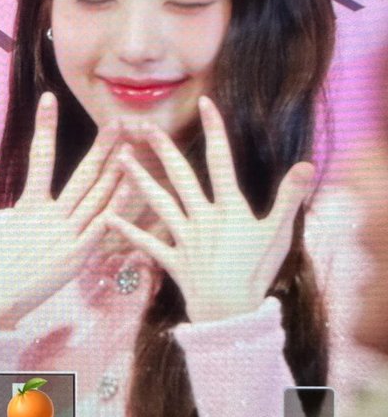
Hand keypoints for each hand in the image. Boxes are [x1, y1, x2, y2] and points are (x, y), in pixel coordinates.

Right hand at [0, 92, 128, 329]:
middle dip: (102, 146)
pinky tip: (133, 189)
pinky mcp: (78, 256)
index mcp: (27, 205)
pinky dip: (119, 207)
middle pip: (83, 175)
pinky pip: (103, 228)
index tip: (50, 99)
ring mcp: (67, 236)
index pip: (38, 156)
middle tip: (117, 122)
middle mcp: (50, 216)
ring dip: (117, 172)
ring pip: (99, 198)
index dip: (45, 126)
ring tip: (131, 148)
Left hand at [104, 96, 313, 322]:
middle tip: (144, 127)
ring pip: (159, 203)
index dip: (215, 130)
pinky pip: (147, 244)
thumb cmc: (258, 272)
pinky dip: (128, 232)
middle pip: (181, 177)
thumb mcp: (278, 233)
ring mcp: (185, 238)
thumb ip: (289, 198)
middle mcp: (202, 217)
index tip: (205, 103)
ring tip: (120, 159)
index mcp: (228, 208)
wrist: (233, 313)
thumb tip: (307, 165)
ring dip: (139, 180)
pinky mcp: (173, 260)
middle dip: (164, 150)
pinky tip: (109, 218)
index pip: (221, 161)